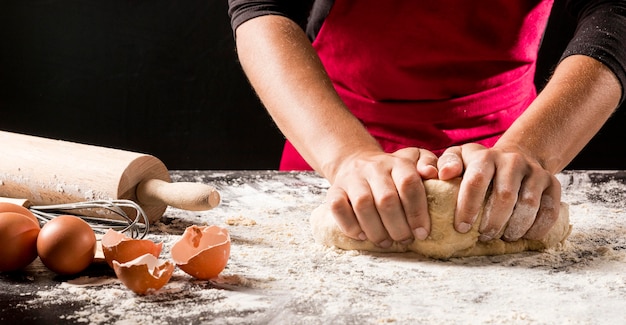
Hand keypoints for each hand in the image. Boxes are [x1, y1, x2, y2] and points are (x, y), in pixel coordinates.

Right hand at [325, 147, 437, 247]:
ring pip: (363, 205)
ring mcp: (352, 178)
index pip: (409, 184)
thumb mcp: (414, 160)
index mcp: (397, 162)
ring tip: (386, 242)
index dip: (417, 212)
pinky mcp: (334, 190)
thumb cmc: (392, 170)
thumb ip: (429, 164)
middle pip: (386, 199)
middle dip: (398, 227)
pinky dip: (350, 226)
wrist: (355, 161)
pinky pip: (338, 208)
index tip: (422, 232)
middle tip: (404, 240)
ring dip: (377, 231)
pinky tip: (363, 235)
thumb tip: (432, 174)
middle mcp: (374, 168)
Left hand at [437, 143, 560, 241]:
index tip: (462, 228)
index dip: (468, 207)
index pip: (477, 181)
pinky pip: (549, 210)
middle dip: (493, 222)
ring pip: (529, 204)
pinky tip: (525, 236)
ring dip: (515, 227)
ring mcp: (535, 172)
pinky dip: (537, 228)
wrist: (515, 157)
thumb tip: (443, 175)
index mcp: (486, 156)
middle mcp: (512, 161)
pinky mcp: (552, 183)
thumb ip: (447, 164)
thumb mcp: (460, 158)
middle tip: (484, 237)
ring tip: (504, 237)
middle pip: (505, 196)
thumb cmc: (479, 166)